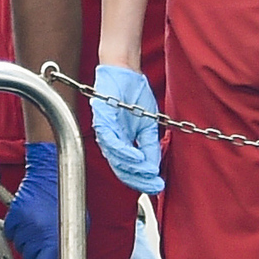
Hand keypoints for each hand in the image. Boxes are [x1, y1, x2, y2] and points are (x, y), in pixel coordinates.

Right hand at [5, 142, 61, 258]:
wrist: (50, 176)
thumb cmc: (67, 200)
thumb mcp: (78, 225)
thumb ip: (70, 244)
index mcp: (54, 241)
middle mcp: (37, 236)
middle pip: (29, 258)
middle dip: (35, 254)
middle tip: (42, 243)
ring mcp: (24, 227)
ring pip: (19, 247)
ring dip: (26, 242)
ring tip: (36, 229)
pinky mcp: (13, 217)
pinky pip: (10, 233)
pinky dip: (16, 231)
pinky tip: (26, 223)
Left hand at [90, 64, 164, 194]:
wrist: (125, 70)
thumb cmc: (134, 94)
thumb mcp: (147, 126)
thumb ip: (149, 146)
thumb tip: (155, 167)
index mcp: (119, 143)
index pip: (128, 169)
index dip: (142, 180)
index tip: (157, 188)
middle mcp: (109, 140)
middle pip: (120, 168)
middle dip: (139, 179)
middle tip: (154, 186)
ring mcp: (104, 131)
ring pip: (115, 158)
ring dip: (133, 168)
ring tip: (148, 174)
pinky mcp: (101, 119)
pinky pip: (111, 141)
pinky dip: (124, 151)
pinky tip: (136, 157)